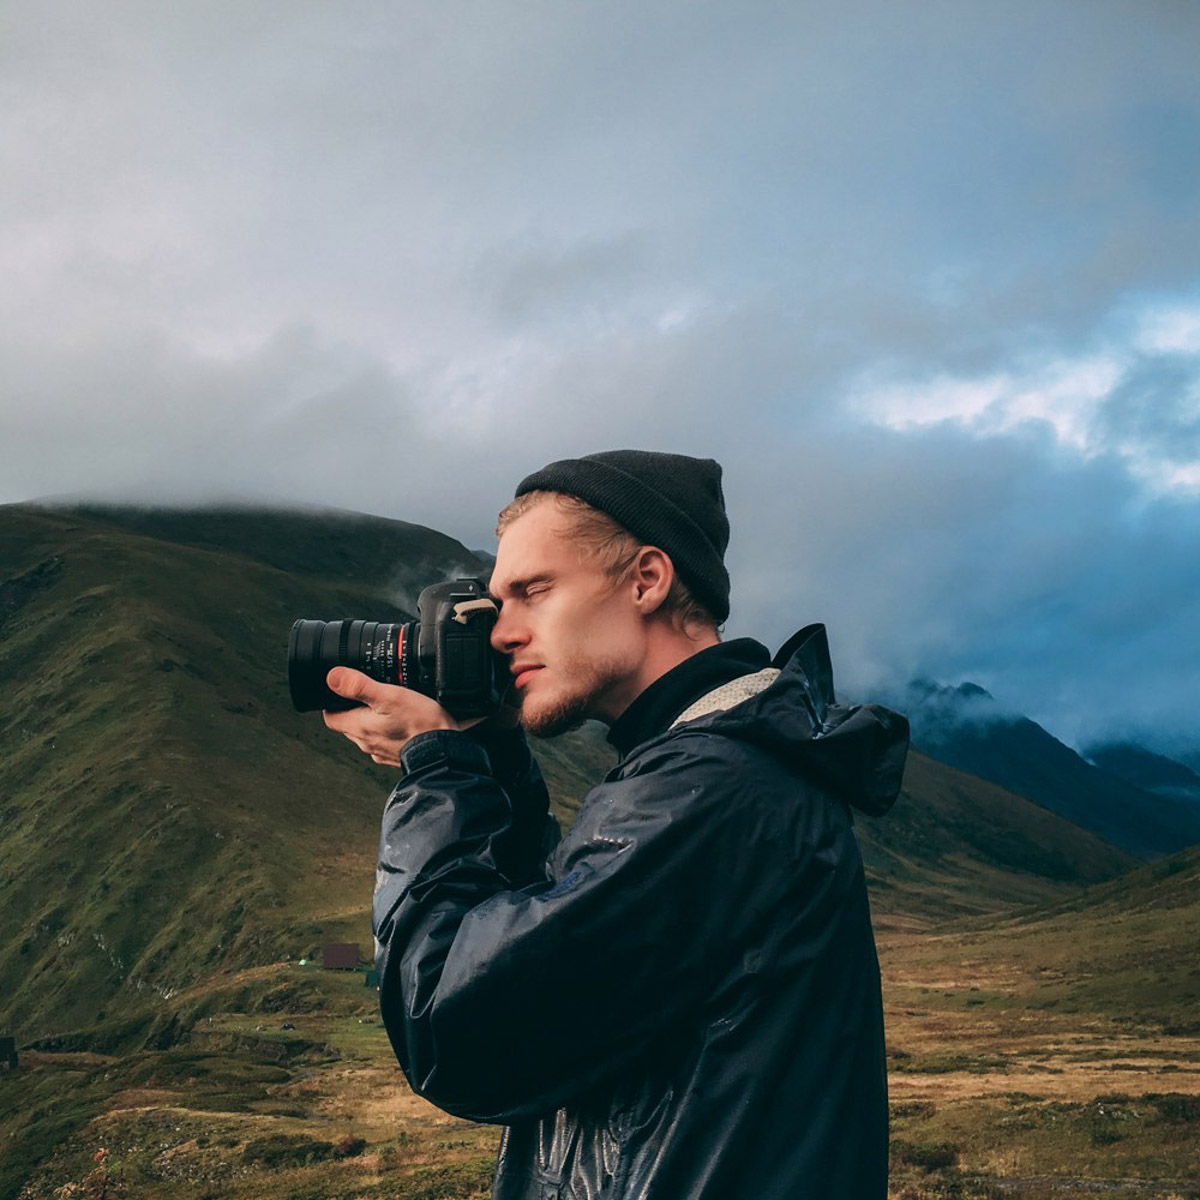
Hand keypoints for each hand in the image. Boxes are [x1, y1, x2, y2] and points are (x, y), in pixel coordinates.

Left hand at [322, 668, 463, 766]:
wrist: (444, 751)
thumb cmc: (420, 724)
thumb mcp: (389, 696)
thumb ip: (359, 686)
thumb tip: (332, 676)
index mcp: (359, 727)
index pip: (331, 717)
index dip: (332, 702)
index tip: (342, 692)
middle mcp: (367, 743)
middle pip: (349, 724)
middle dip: (354, 709)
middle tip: (369, 693)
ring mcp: (382, 751)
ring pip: (369, 733)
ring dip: (374, 720)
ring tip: (389, 705)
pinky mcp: (398, 755)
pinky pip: (387, 740)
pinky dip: (391, 730)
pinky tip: (404, 721)